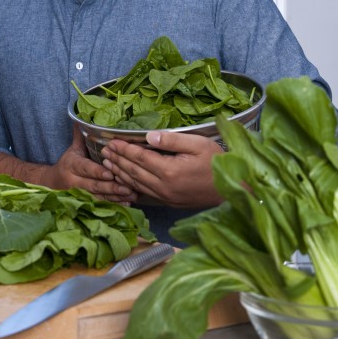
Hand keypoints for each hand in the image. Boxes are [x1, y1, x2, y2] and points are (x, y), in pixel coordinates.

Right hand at [42, 126, 138, 203]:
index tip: (110, 173)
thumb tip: (83, 116)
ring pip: (99, 197)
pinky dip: (114, 204)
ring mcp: (80, 194)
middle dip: (112, 187)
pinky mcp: (86, 202)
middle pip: (94, 185)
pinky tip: (127, 204)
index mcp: (72, 165)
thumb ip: (81, 135)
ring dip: (116, 197)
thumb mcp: (73, 148)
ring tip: (132, 195)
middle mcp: (75, 181)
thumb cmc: (67, 163)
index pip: (85, 168)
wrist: (52, 183)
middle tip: (128, 187)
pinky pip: (101, 204)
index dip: (97, 172)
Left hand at [100, 131, 224, 207]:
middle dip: (117, 160)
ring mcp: (166, 196)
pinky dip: (131, 185)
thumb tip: (149, 136)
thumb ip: (172, 140)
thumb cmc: (217, 162)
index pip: (139, 158)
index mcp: (169, 170)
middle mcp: (164, 186)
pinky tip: (124, 181)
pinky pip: (144, 193)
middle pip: (134, 172)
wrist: (233, 189)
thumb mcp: (198, 144)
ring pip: (136, 184)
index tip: (111, 141)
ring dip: (120, 173)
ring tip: (108, 164)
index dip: (124, 149)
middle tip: (104, 151)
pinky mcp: (169, 202)